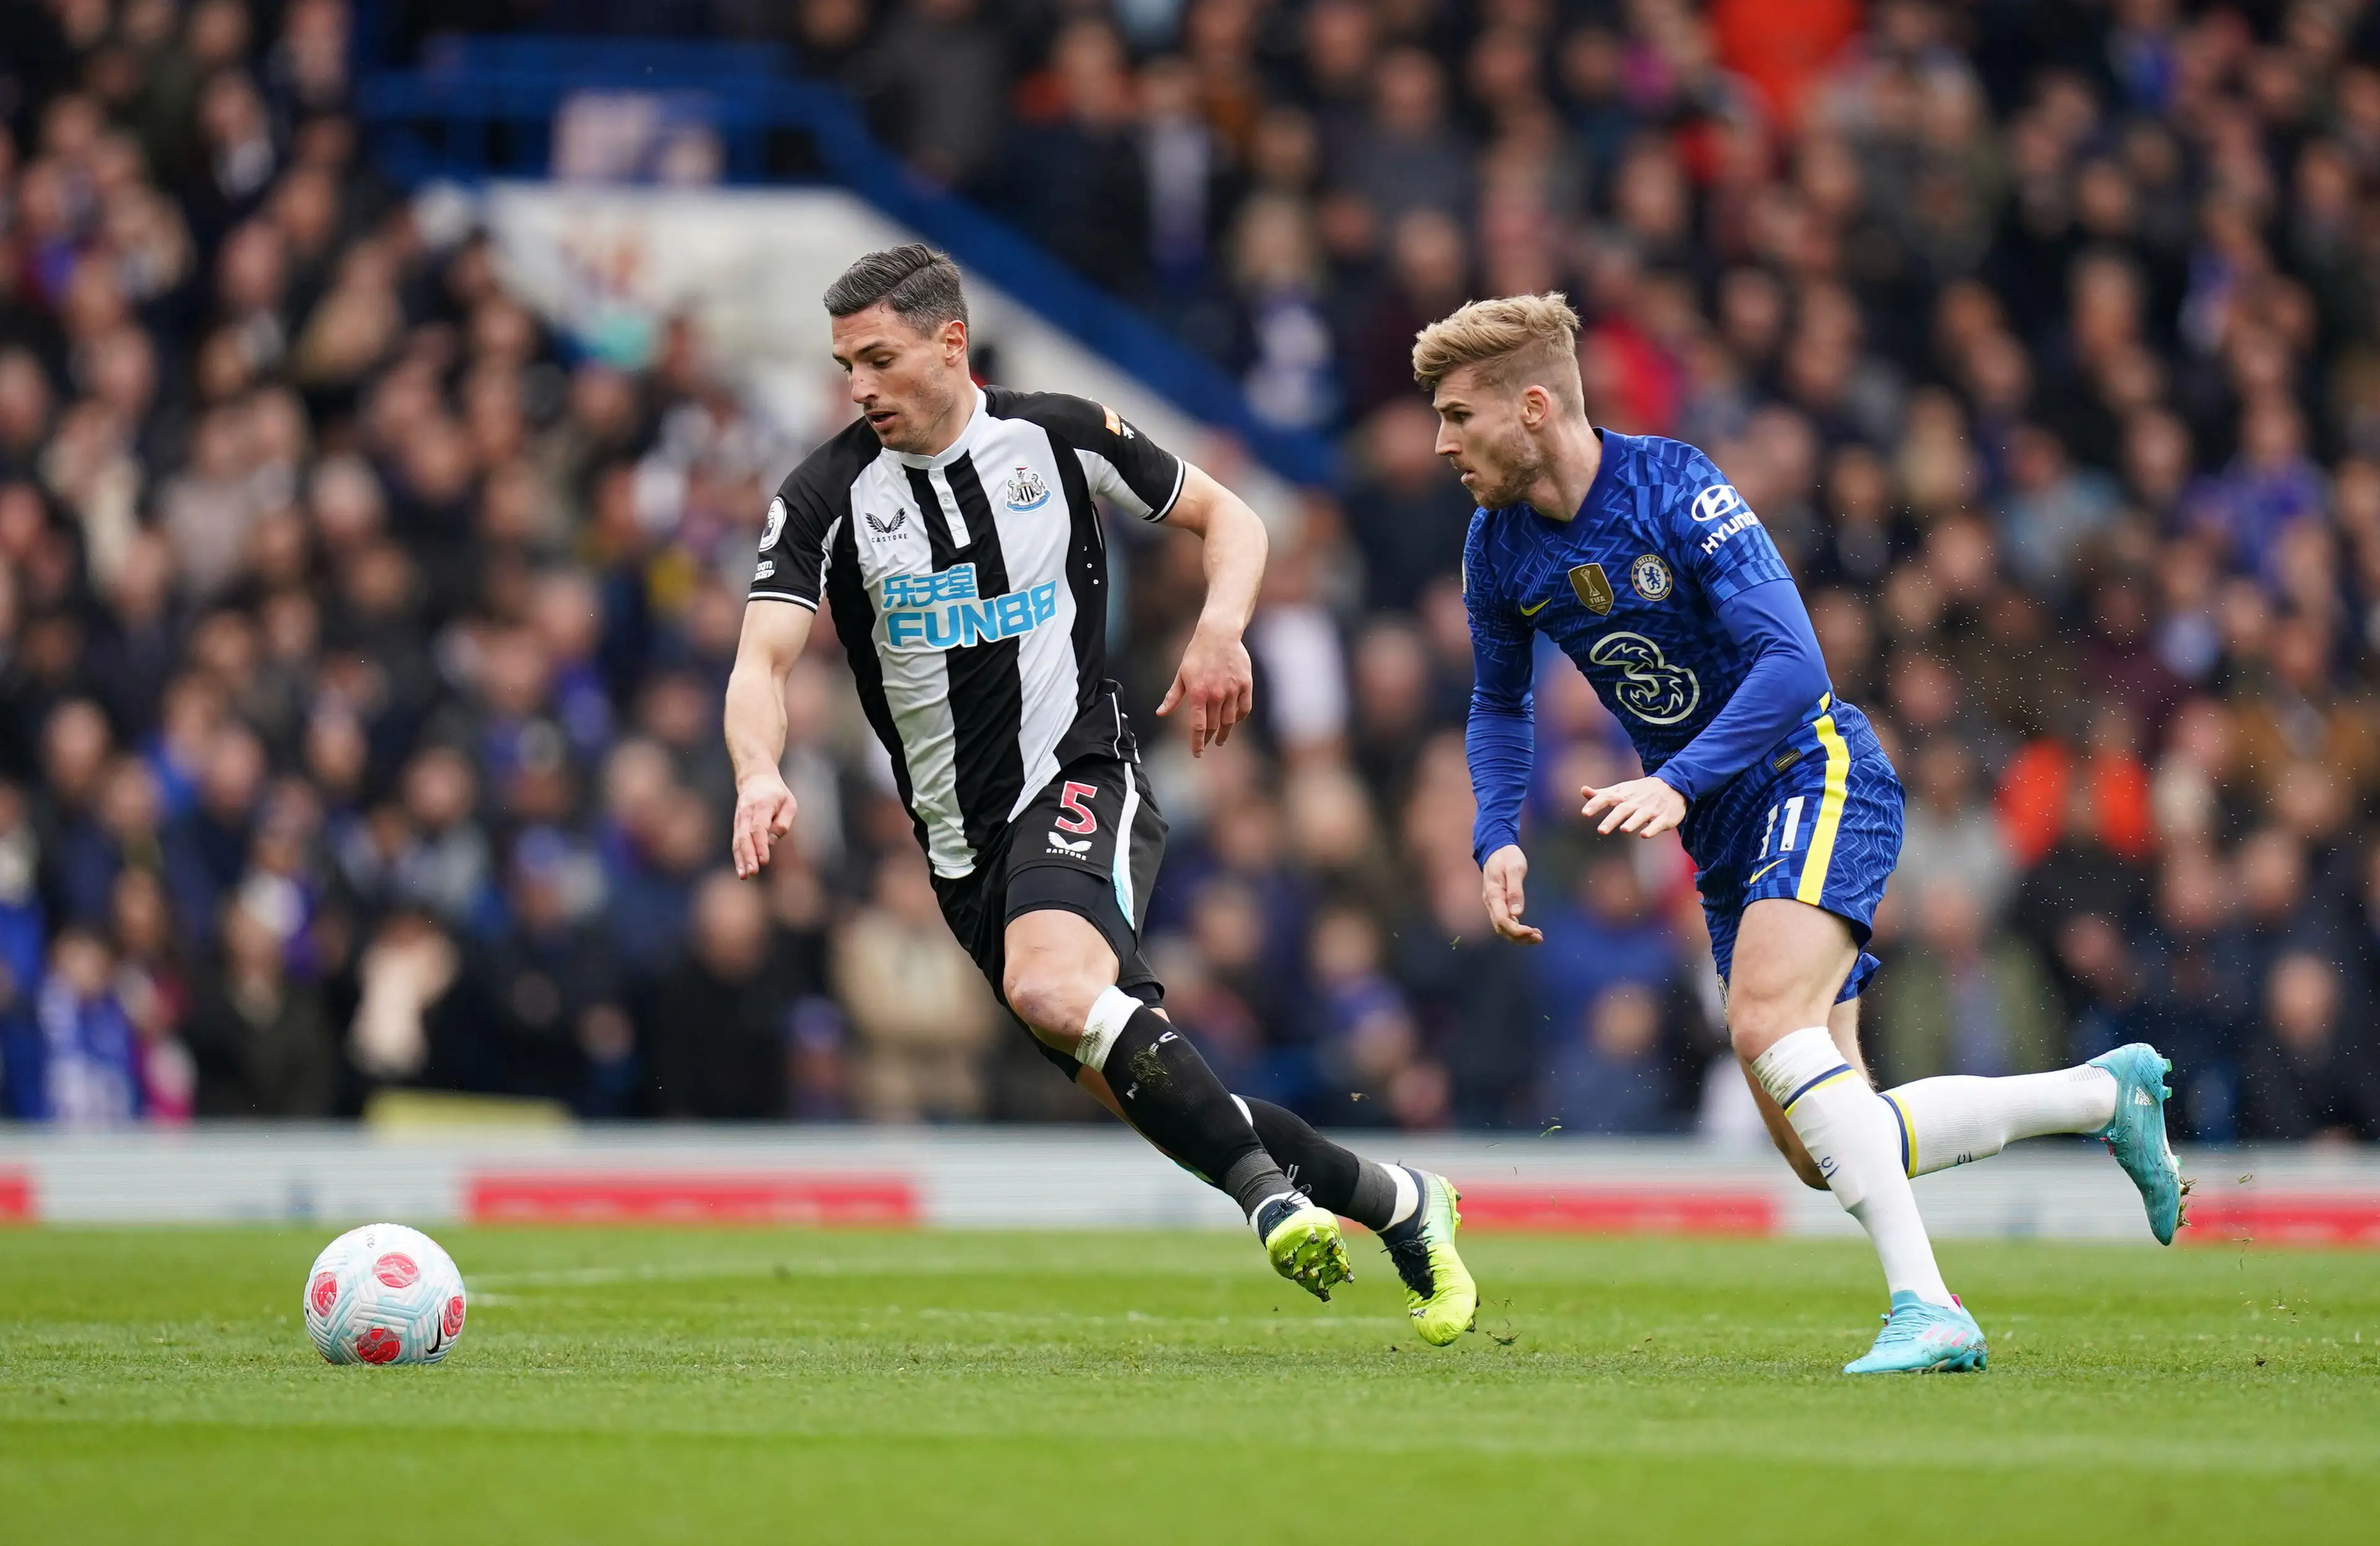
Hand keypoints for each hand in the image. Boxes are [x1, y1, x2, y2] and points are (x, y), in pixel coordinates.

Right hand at [731, 770, 797, 877]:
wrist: (755, 778)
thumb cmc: (776, 793)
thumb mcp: (789, 802)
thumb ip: (784, 820)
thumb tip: (774, 838)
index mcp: (762, 805)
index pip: (759, 828)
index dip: (760, 845)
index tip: (764, 860)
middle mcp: (747, 813)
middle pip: (745, 837)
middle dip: (749, 856)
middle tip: (753, 872)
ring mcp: (739, 819)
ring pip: (738, 841)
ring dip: (741, 859)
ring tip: (744, 876)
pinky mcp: (737, 825)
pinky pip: (736, 842)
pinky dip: (738, 857)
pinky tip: (741, 871)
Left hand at [1156, 621, 1253, 757]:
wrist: (1218, 634)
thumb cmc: (1196, 654)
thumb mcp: (1181, 675)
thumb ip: (1172, 697)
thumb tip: (1160, 713)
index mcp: (1198, 694)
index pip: (1198, 726)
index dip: (1197, 743)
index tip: (1197, 754)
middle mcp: (1216, 695)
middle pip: (1214, 726)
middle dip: (1209, 738)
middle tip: (1207, 744)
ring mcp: (1233, 690)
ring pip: (1230, 720)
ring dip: (1225, 732)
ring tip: (1221, 738)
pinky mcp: (1246, 684)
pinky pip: (1244, 708)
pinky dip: (1239, 717)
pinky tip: (1234, 721)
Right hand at [1480, 844, 1541, 943]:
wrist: (1496, 849)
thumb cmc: (1507, 857)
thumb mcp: (1515, 869)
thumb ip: (1515, 890)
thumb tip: (1517, 913)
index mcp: (1493, 894)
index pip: (1503, 920)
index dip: (1517, 930)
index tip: (1533, 931)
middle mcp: (1490, 903)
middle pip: (1502, 928)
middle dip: (1519, 937)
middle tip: (1539, 938)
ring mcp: (1493, 905)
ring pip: (1503, 928)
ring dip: (1519, 936)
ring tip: (1538, 937)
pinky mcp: (1498, 905)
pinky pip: (1505, 922)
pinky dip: (1517, 930)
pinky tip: (1530, 930)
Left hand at [1581, 776, 1687, 837]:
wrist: (1674, 785)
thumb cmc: (1641, 791)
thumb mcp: (1622, 789)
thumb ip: (1602, 794)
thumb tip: (1583, 790)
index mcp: (1623, 795)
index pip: (1607, 797)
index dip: (1595, 804)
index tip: (1584, 813)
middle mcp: (1636, 802)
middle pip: (1622, 809)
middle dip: (1612, 819)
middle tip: (1601, 830)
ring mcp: (1651, 809)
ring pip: (1640, 816)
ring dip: (1632, 822)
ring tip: (1623, 829)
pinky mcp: (1664, 817)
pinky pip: (1658, 823)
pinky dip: (1652, 829)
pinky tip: (1644, 835)